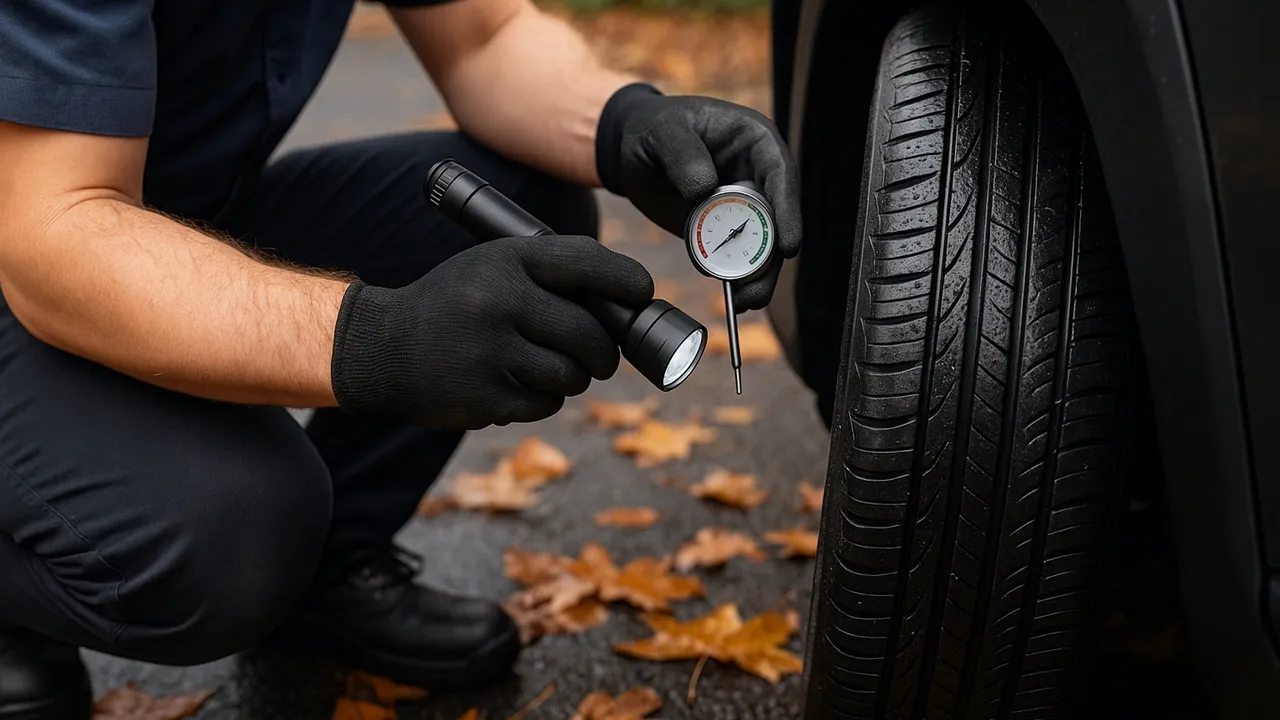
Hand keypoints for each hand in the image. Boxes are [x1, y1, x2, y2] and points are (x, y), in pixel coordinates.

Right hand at [330, 235, 653, 429]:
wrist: (382, 347)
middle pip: (590, 334)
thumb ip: (552, 276)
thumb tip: (628, 303)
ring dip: (574, 378)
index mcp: (509, 261)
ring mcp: (493, 351)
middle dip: (605, 352)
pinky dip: (544, 398)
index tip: (643, 294)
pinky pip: (545, 403)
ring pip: (572, 375)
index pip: (587, 263)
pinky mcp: (486, 396)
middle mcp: (502, 301)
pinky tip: (518, 385)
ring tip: (552, 369)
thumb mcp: (494, 267)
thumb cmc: (456, 304)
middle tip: (601, 357)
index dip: (627, 280)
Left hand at [595, 83, 801, 310]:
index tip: (788, 248)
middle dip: (771, 259)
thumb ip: (683, 154)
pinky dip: (734, 277)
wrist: (632, 150)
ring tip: (743, 302)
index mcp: (756, 142)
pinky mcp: (726, 228)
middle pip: (778, 220)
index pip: (782, 177)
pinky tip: (730, 298)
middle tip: (756, 290)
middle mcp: (759, 175)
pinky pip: (736, 255)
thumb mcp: (663, 132)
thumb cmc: (652, 128)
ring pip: (762, 245)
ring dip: (756, 277)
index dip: (789, 213)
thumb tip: (704, 189)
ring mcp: (744, 205)